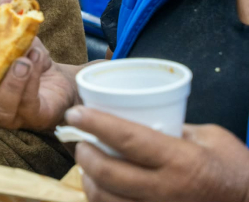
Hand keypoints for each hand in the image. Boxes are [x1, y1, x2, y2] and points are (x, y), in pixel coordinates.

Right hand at [0, 0, 78, 130]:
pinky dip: (30, 82)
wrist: (55, 78)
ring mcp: (2, 115)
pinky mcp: (30, 119)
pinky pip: (26, 106)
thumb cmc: (19, 57)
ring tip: (21, 62)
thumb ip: (2, 18)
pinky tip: (35, 58)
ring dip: (8, 85)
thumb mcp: (10, 35)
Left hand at [68, 107, 248, 201]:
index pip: (128, 139)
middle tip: (77, 138)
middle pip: (107, 172)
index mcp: (181, 160)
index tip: (75, 113)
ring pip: (106, 199)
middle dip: (83, 153)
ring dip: (87, 179)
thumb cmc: (234, 168)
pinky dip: (102, 199)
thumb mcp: (209, 138)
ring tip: (86, 163)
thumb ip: (172, 127)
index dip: (96, 124)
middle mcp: (167, 190)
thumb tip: (137, 116)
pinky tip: (100, 186)